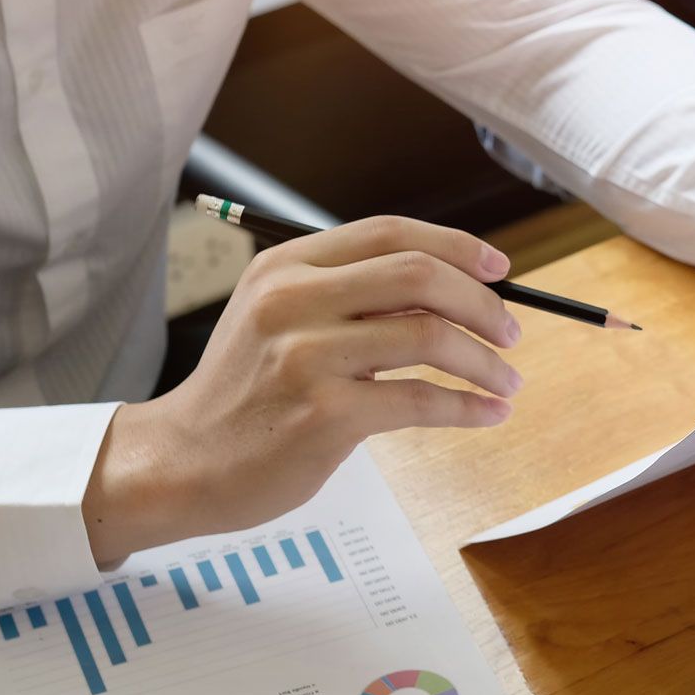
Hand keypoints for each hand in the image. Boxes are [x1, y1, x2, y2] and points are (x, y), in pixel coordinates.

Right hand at [83, 217, 522, 559]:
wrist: (183, 462)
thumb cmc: (245, 394)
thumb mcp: (277, 318)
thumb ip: (347, 296)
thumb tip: (448, 288)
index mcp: (287, 267)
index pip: (389, 232)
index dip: (455, 246)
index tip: (499, 270)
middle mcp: (295, 301)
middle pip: (419, 275)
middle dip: (482, 302)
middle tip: (511, 332)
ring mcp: (308, 357)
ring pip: (429, 337)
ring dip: (485, 361)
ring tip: (507, 382)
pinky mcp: (325, 415)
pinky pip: (420, 401)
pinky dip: (467, 407)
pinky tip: (487, 414)